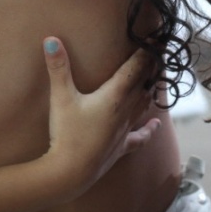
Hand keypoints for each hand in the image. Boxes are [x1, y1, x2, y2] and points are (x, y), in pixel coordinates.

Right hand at [42, 38, 160, 191]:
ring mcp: (125, 130)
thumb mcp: (60, 97)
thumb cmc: (67, 133)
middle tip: (159, 53)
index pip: (134, 69)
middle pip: (143, 84)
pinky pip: (140, 137)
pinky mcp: (121, 147)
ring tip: (156, 79)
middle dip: (151, 68)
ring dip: (150, 91)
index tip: (155, 39)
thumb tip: (51, 39)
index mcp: (114, 96)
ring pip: (144, 105)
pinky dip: (150, 129)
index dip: (145, 53)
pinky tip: (157, 125)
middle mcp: (125, 111)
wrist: (70, 172)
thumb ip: (58, 67)